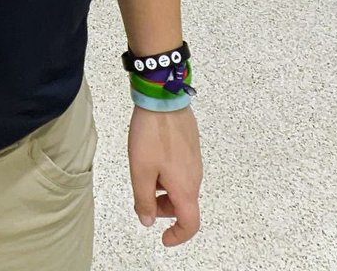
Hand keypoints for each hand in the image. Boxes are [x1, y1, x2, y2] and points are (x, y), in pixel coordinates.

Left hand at [128, 104, 202, 246]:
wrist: (164, 99)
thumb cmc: (152, 135)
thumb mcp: (141, 171)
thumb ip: (144, 200)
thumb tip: (147, 221)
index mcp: (185, 188)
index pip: (190, 223)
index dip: (178, 236)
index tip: (163, 238)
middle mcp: (195, 177)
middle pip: (184, 205)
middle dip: (164, 208)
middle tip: (142, 197)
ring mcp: (194, 161)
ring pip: (181, 187)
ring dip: (164, 189)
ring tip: (143, 171)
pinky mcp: (191, 147)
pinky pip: (182, 170)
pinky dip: (168, 174)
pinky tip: (152, 157)